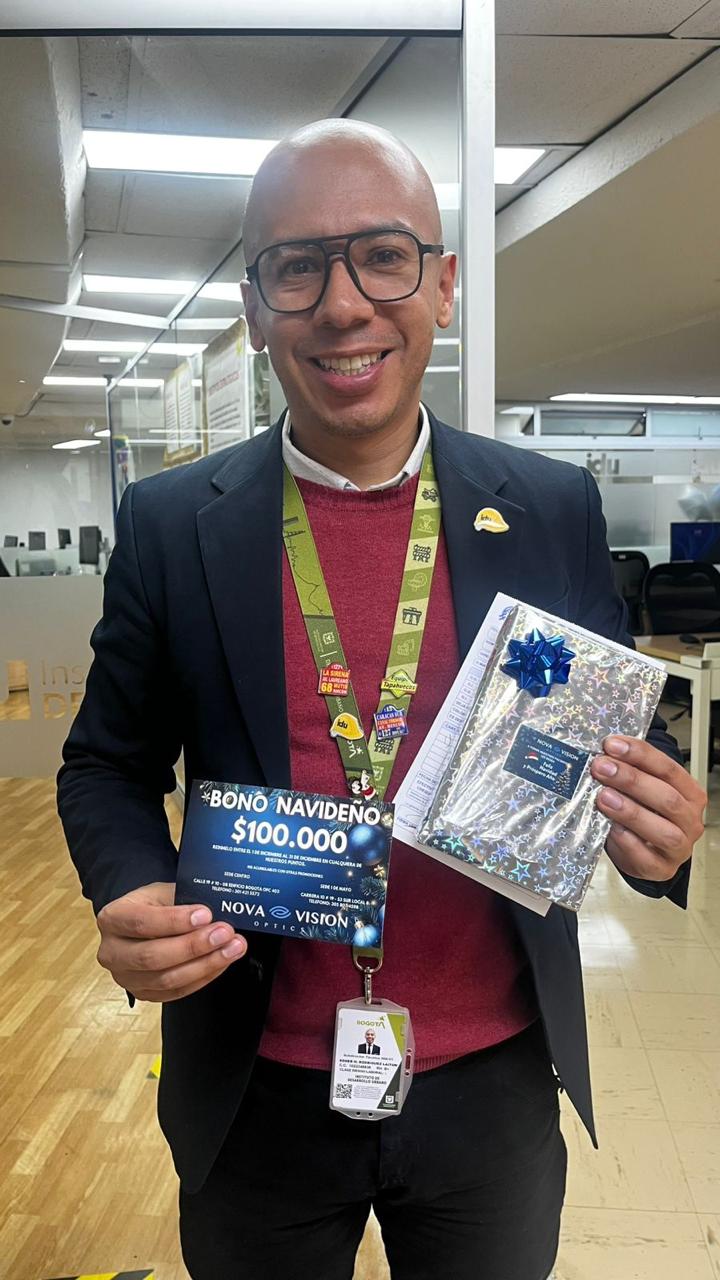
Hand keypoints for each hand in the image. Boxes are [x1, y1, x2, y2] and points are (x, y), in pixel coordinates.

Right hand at [96, 881, 246, 1001]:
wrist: (139, 922)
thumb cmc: (151, 905)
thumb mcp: (160, 892)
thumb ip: (182, 900)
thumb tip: (215, 910)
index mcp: (113, 919)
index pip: (142, 923)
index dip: (175, 921)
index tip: (205, 915)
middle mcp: (112, 952)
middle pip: (153, 956)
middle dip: (194, 946)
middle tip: (224, 933)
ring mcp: (126, 977)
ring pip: (166, 979)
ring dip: (205, 964)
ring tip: (232, 948)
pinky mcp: (143, 993)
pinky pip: (176, 992)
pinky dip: (203, 977)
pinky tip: (221, 962)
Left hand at [591, 736, 705, 881]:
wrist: (644, 852)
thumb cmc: (645, 814)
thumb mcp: (642, 790)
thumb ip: (631, 772)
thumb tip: (604, 753)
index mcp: (690, 793)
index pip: (669, 768)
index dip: (640, 754)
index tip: (612, 745)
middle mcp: (689, 820)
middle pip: (667, 797)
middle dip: (632, 780)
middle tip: (602, 768)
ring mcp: (679, 847)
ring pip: (663, 830)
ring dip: (631, 812)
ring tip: (604, 798)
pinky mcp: (662, 869)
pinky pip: (646, 857)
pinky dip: (627, 842)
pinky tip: (611, 828)